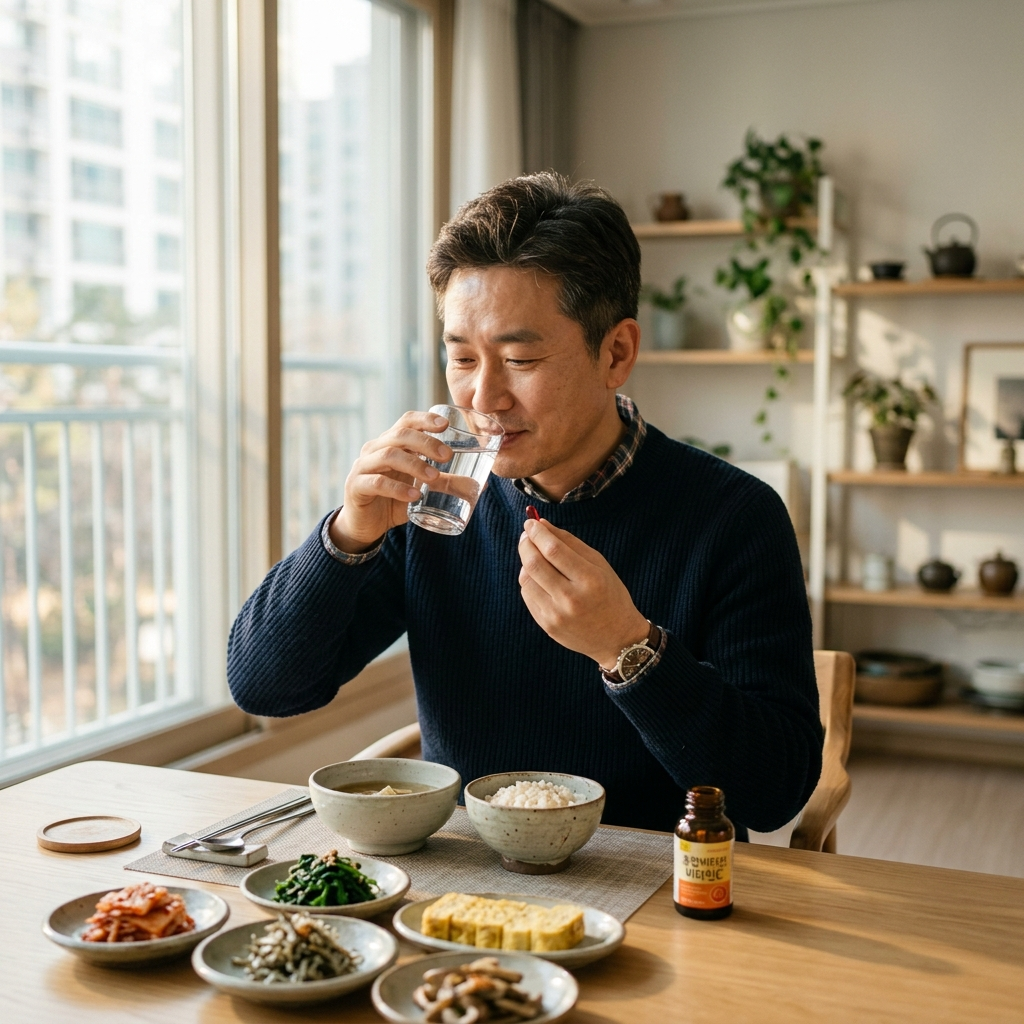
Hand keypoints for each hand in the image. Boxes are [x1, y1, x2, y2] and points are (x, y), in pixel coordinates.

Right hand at [330, 411, 452, 552]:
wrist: (366, 526)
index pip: (406, 422)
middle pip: (400, 435)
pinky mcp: (356, 487)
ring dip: (414, 464)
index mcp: (391, 443)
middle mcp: (375, 450)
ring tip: (434, 477)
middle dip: (425, 442)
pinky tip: (414, 495)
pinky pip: (376, 482)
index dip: (424, 419)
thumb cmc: (395, 501)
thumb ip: (447, 483)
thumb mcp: (424, 489)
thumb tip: (482, 483)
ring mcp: (363, 467)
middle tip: (446, 456)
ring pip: (388, 455)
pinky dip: (397, 488)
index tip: (445, 424)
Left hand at [518, 516, 649, 668]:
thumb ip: (570, 542)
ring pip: (526, 579)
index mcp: (590, 579)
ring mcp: (557, 615)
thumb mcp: (599, 564)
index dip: (538, 533)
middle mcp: (572, 599)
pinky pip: (528, 596)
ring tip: (534, 556)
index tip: (531, 521)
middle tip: (527, 534)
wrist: (617, 638)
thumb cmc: (609, 594)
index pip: (554, 550)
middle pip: (534, 564)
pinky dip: (529, 581)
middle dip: (526, 544)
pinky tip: (539, 577)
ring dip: (526, 562)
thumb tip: (542, 524)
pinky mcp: (547, 626)